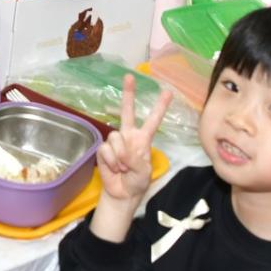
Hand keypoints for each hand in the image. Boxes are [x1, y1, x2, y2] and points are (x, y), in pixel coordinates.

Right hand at [93, 73, 173, 215]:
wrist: (122, 193)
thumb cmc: (137, 181)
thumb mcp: (144, 172)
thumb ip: (135, 159)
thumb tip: (122, 151)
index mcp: (143, 139)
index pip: (152, 120)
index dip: (160, 107)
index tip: (167, 91)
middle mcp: (128, 135)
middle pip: (127, 111)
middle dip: (128, 94)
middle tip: (129, 76)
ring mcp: (115, 142)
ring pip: (115, 137)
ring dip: (120, 156)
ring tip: (123, 167)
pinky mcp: (103, 150)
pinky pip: (106, 150)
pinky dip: (111, 161)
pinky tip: (114, 168)